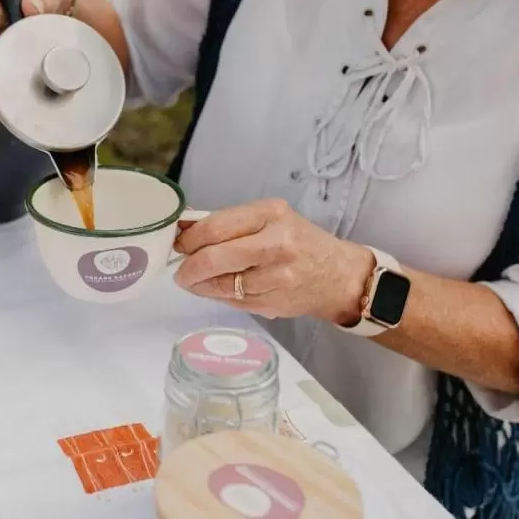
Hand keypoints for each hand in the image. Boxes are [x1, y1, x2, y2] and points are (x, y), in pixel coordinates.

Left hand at [173, 199, 372, 322]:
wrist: (339, 276)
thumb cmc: (300, 241)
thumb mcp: (271, 218)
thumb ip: (230, 223)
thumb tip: (183, 226)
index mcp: (271, 215)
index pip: (215, 227)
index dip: (189, 239)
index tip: (178, 243)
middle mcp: (276, 244)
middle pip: (214, 259)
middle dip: (188, 267)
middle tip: (180, 270)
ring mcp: (276, 277)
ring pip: (220, 285)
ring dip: (199, 285)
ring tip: (193, 281)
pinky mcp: (274, 303)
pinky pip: (232, 301)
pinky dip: (217, 296)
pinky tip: (215, 290)